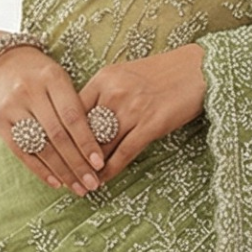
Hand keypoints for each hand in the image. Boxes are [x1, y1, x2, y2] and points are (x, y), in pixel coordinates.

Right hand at [0, 43, 105, 193]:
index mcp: (51, 78)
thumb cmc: (39, 74)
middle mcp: (29, 91)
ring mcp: (11, 106)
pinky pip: (22, 151)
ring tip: (78, 187)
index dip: (87, 142)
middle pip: (57, 135)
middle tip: (92, 183)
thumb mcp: (59, 79)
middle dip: (77, 163)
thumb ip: (76, 106)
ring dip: (62, 171)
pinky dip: (40, 169)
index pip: (73, 116)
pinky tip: (56, 182)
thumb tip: (98, 146)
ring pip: (41, 146)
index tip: (100, 163)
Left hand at [76, 45, 205, 185]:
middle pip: (83, 131)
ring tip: (80, 182)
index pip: (72, 111)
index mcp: (104, 78)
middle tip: (62, 174)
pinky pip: (124, 153)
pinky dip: (110, 170)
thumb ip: (104, 94)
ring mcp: (132, 109)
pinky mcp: (150, 125)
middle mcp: (113, 92)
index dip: (62, 135)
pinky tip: (102, 180)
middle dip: (71, 156)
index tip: (53, 151)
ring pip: (101, 145)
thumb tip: (85, 121)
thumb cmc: (162, 73)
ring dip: (89, 168)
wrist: (198, 69)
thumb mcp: (125, 75)